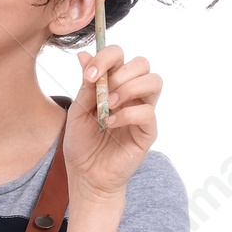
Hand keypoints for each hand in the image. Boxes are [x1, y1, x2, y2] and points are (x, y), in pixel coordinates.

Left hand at [64, 40, 160, 201]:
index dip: (107, 57)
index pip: (120, 56)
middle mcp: (132, 94)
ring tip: (109, 105)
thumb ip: (85, 85)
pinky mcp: (147, 131)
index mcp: (113, 84)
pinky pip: (147, 112)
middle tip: (103, 90)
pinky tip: (110, 124)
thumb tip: (83, 55)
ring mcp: (142, 111)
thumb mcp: (78, 112)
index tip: (89, 74)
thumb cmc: (82, 144)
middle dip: (122, 71)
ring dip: (130, 88)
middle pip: (142, 63)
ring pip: (154, 81)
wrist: (86, 176)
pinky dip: (127, 114)